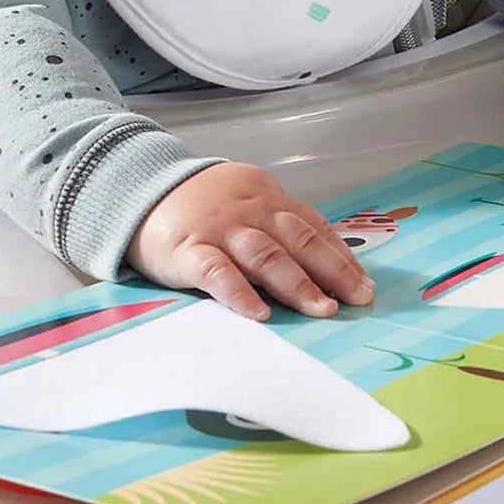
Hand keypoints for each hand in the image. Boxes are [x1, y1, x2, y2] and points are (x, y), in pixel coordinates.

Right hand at [129, 162, 375, 320]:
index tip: (365, 286)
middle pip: (299, 241)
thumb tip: (324, 265)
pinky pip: (216, 272)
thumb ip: (278, 226)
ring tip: (321, 309)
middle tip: (357, 300)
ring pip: (265, 255)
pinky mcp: (187, 250)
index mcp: (269, 199)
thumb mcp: (246, 204)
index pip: (314, 228)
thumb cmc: (201, 206)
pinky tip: (259, 313)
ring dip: (297, 284)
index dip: (342, 258)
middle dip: (332, 272)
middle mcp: (250, 212)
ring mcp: (219, 230)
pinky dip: (239, 293)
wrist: (138, 189)